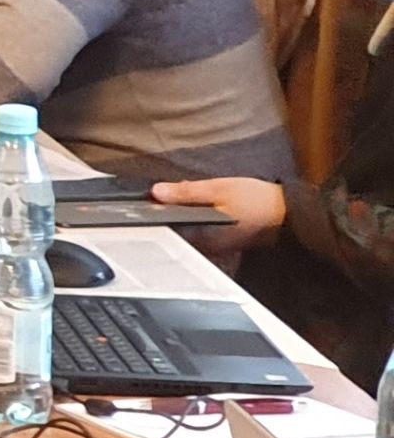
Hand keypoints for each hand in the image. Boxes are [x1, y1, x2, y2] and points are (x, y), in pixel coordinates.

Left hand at [152, 177, 288, 247]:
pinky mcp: (221, 242)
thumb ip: (186, 192)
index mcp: (202, 238)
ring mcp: (214, 247)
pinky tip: (198, 205)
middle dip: (167, 211)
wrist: (289, 214)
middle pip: (175, 228)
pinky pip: (199, 228)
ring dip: (181, 213)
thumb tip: (156, 192)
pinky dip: (194, 217)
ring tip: (179, 197)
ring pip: (187, 228)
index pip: (166, 227)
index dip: (154, 210)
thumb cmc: (256, 201)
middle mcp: (206, 248)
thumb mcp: (218, 189)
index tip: (147, 198)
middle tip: (165, 194)